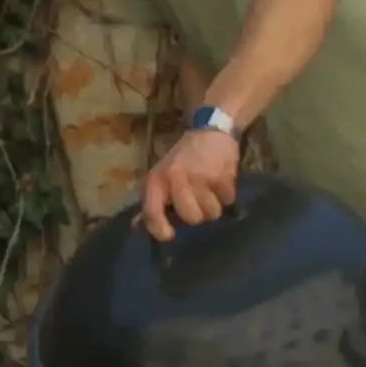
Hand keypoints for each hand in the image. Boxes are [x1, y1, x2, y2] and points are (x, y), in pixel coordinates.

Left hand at [137, 125, 241, 239]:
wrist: (209, 131)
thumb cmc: (182, 159)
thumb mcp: (161, 176)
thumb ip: (152, 202)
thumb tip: (137, 228)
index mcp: (156, 180)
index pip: (152, 213)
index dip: (159, 230)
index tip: (169, 235)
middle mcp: (176, 179)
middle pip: (191, 218)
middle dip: (197, 214)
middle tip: (197, 201)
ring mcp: (201, 178)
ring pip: (212, 213)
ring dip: (213, 206)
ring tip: (210, 191)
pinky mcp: (223, 176)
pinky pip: (228, 201)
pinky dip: (226, 195)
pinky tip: (221, 182)